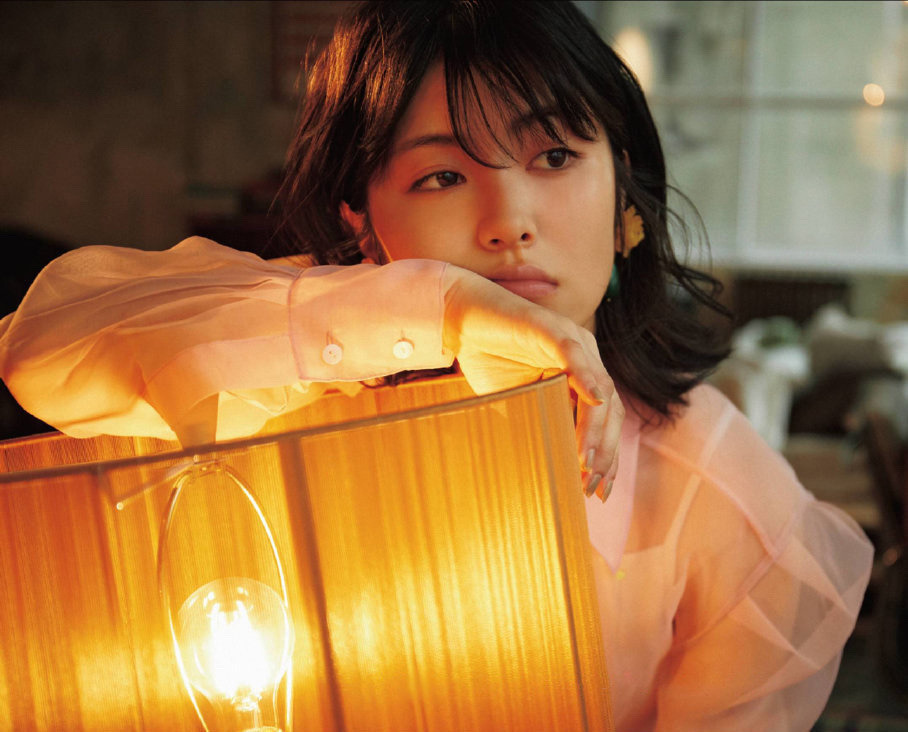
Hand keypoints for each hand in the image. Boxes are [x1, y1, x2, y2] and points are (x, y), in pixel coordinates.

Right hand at [442, 265, 621, 499]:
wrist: (459, 319)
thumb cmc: (486, 358)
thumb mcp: (514, 403)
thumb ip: (536, 426)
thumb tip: (544, 472)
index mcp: (579, 377)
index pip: (605, 421)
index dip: (606, 456)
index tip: (599, 491)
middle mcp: (584, 359)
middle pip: (611, 410)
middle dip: (605, 452)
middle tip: (593, 486)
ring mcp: (572, 341)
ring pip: (599, 387)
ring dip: (596, 428)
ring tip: (587, 461)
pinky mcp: (550, 327)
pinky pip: (574, 353)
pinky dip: (587, 377)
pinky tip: (594, 401)